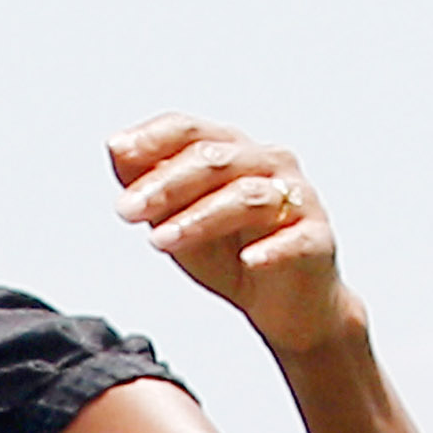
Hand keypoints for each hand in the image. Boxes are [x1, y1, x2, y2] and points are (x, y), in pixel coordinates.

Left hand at [110, 115, 350, 356]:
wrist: (283, 303)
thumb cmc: (229, 254)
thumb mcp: (177, 218)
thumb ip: (150, 184)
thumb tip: (117, 149)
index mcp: (231, 151)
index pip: (190, 129)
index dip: (153, 137)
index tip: (119, 151)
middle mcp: (267, 164)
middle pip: (214, 159)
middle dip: (165, 183)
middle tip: (127, 209)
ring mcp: (295, 199)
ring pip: (246, 196)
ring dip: (199, 217)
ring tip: (161, 241)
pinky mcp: (315, 238)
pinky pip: (294, 238)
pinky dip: (270, 249)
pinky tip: (249, 261)